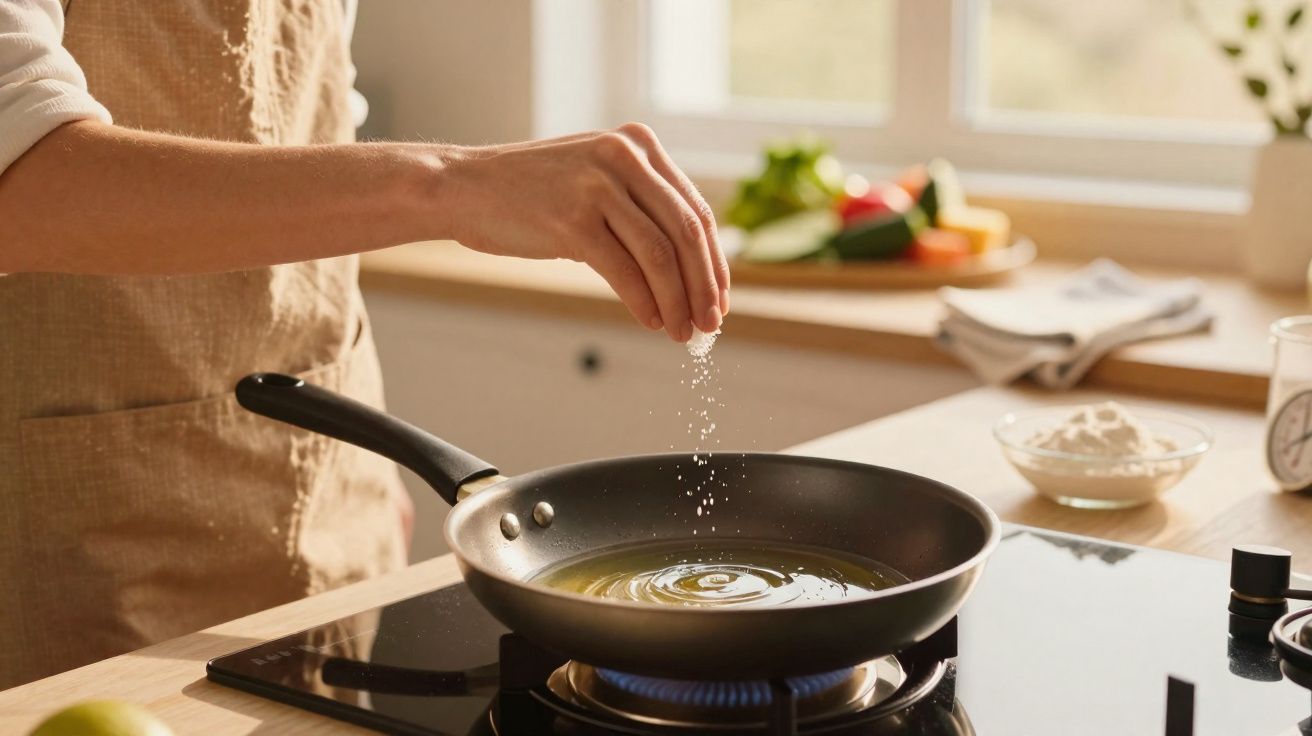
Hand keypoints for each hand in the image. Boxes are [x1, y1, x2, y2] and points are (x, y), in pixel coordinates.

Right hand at [439, 123, 728, 341]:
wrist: (463, 187)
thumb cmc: (531, 193)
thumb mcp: (595, 180)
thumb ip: (639, 209)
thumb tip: (689, 273)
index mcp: (638, 145)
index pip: (695, 211)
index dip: (714, 262)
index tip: (719, 299)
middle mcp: (624, 157)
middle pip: (686, 232)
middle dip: (703, 286)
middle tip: (710, 324)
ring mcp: (597, 186)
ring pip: (659, 255)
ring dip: (677, 301)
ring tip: (681, 332)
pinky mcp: (572, 220)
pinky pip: (623, 270)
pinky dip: (644, 302)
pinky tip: (651, 321)